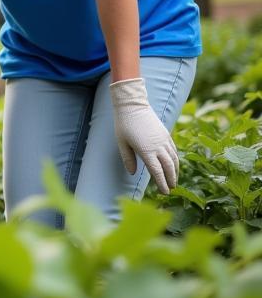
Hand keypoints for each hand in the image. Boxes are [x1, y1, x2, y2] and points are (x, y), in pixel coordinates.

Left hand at [110, 77, 178, 192]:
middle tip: (171, 189)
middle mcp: (158, 147)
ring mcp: (164, 140)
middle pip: (169, 167)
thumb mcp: (122, 142)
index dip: (162, 183)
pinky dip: (176, 159)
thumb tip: (133, 173)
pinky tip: (174, 164)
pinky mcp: (166, 134)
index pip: (157, 172)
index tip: (164, 192)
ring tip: (174, 180)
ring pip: (174, 159)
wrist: (133, 105)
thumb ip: (128, 159)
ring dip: (175, 171)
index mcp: (146, 151)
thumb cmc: (124, 124)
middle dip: (171, 180)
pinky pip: (174, 150)